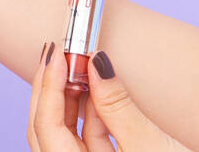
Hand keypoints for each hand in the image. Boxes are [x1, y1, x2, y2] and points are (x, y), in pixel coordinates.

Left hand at [27, 43, 189, 150]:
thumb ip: (118, 106)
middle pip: (46, 130)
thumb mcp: (152, 148)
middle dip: (49, 89)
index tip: (54, 55)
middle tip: (56, 55)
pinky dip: (89, 114)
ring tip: (76, 66)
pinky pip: (87, 141)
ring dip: (69, 99)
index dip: (46, 88)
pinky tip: (95, 90)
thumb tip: (97, 65)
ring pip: (64, 134)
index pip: (45, 128)